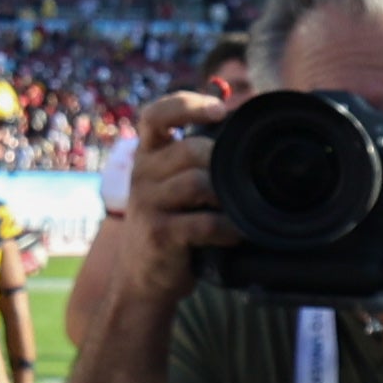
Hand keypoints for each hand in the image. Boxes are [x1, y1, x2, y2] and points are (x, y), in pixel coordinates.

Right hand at [97, 89, 234, 314]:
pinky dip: (227, 229)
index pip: (156, 115)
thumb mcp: (171, 186)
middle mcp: (142, 174)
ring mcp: (147, 204)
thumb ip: (195, 159)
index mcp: (147, 157)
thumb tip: (240, 125)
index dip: (187, 105)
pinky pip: (203, 223)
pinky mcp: (158, 234)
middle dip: (222, 161)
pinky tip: (235, 234)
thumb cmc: (169, 225)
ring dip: (228, 197)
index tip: (220, 110)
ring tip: (240, 209)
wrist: (142, 278)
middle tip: (239, 180)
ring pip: (198, 183)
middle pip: (190, 150)